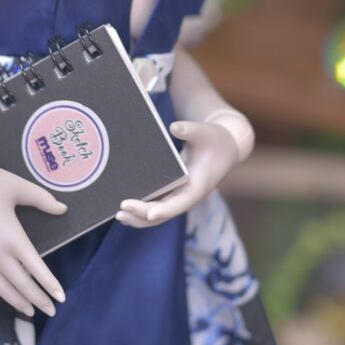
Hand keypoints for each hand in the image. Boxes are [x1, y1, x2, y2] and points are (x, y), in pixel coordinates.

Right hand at [0, 160, 66, 315]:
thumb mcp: (18, 186)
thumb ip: (42, 200)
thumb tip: (63, 209)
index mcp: (13, 238)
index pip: (37, 270)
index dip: (50, 285)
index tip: (61, 299)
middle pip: (22, 285)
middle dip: (38, 300)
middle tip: (51, 310)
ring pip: (0, 290)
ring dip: (17, 302)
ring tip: (30, 311)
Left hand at [116, 120, 240, 228]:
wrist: (225, 147)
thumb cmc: (215, 139)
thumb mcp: (205, 132)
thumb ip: (191, 130)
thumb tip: (174, 127)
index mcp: (198, 186)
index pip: (180, 203)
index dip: (165, 209)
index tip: (149, 213)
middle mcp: (188, 196)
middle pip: (164, 213)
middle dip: (142, 214)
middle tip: (121, 210)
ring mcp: (180, 196)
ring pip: (159, 214)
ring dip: (139, 217)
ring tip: (119, 215)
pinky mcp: (174, 192)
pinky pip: (157, 205)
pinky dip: (142, 211)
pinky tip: (126, 211)